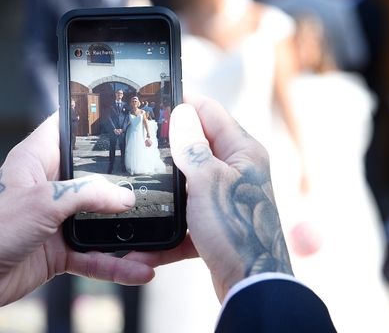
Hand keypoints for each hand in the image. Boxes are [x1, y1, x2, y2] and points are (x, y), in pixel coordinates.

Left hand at [0, 113, 153, 311]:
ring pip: (97, 219)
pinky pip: (93, 253)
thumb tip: (123, 197)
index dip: (89, 118)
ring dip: (122, 230)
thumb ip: (86, 195)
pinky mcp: (58, 248)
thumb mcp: (42, 202)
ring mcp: (54, 218)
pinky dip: (114, 263)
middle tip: (152, 179)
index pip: (65, 128)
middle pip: (91, 176)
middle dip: (120, 181)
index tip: (121, 114)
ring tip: (152, 233)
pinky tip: (136, 269)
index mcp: (35, 159)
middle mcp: (48, 185)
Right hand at [126, 97, 291, 300]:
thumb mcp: (208, 181)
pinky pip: (186, 213)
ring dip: (165, 185)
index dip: (183, 104)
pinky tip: (151, 232)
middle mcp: (236, 170)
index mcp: (242, 151)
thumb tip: (181, 113)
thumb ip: (192, 146)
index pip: (209, 112)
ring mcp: (225, 196)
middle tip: (139, 142)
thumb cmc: (236, 229)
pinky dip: (170, 221)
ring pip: (187, 180)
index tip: (155, 102)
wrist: (249, 285)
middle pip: (196, 145)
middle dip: (168, 144)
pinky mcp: (214, 221)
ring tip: (139, 181)